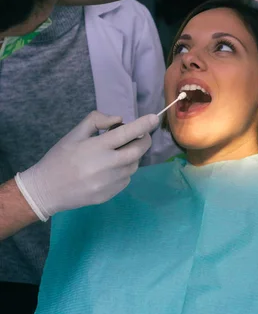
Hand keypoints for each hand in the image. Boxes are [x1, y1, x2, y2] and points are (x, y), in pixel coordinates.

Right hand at [15, 111, 158, 220]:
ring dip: (132, 155)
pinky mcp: (110, 194)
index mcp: (97, 147)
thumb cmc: (59, 158)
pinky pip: (126, 179)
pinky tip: (110, 169)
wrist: (47, 190)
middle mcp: (107, 165)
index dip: (143, 125)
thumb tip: (119, 120)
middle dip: (144, 140)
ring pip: (133, 165)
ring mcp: (110, 182)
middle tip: (141, 135)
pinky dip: (124, 170)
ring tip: (117, 152)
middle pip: (138, 151)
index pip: (127, 133)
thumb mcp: (74, 134)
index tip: (154, 118)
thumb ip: (96, 121)